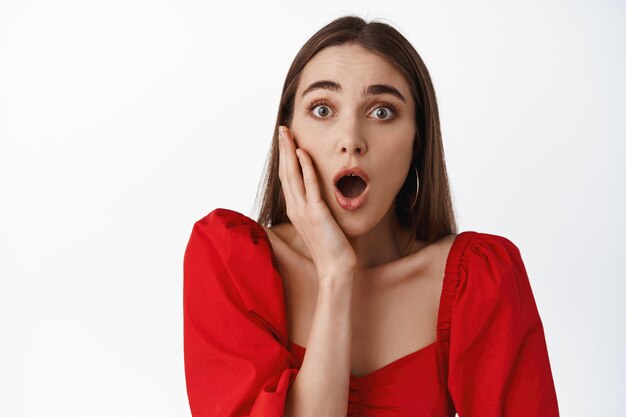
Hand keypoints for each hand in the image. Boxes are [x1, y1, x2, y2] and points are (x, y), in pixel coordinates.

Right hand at [278, 125, 356, 279]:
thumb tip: (323, 196)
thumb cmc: (332, 248)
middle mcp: (295, 208)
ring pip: (293, 175)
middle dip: (283, 149)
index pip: (287, 178)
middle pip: (285, 172)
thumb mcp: (322, 224)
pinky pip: (309, 186)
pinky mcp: (316, 213)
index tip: (285, 141)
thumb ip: (319, 208)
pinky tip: (303, 153)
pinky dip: (305, 168)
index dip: (285, 158)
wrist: (335, 269)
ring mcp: (303, 211)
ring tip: (287, 134)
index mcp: (295, 210)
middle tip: (282, 129)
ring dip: (290, 152)